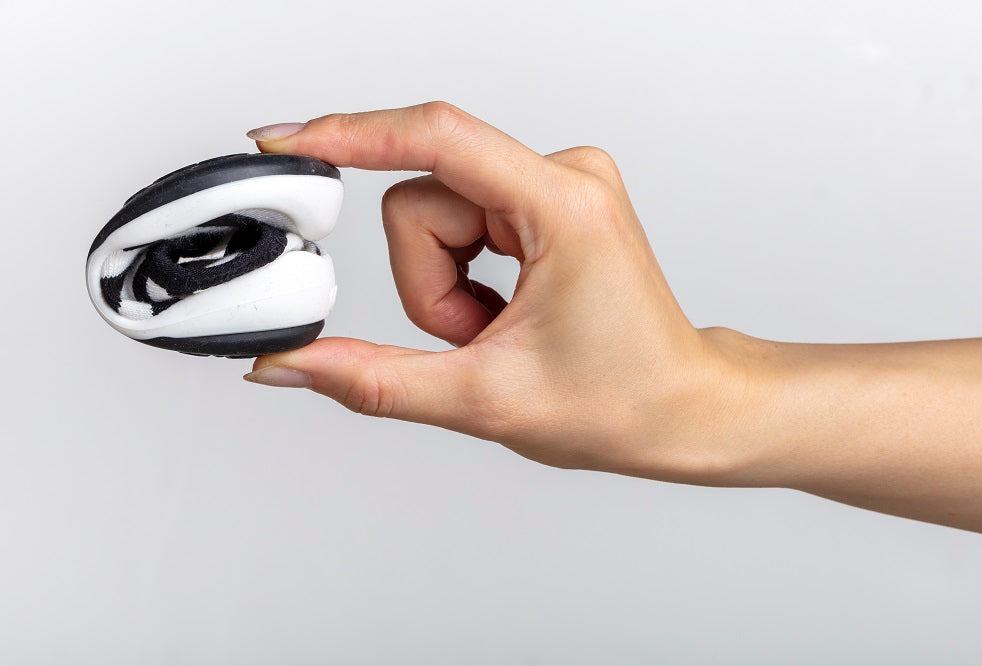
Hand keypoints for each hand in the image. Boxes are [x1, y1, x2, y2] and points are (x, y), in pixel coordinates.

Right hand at [243, 102, 755, 483]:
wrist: (678, 408)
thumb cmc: (620, 401)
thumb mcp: (483, 399)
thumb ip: (373, 380)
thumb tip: (288, 363)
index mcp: (563, 208)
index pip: (436, 140)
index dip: (352, 135)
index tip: (289, 142)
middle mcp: (565, 177)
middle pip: (422, 201)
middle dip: (426, 285)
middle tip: (472, 339)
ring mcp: (556, 185)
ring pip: (434, 215)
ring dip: (442, 288)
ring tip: (493, 332)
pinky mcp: (545, 200)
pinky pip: (458, 222)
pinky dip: (460, 278)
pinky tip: (500, 314)